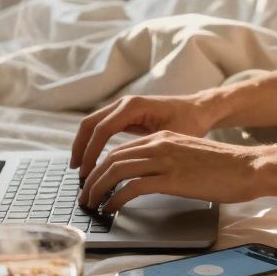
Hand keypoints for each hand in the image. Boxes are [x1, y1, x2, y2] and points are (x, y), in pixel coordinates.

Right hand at [70, 94, 217, 176]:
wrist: (200, 109)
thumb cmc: (190, 122)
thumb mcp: (171, 137)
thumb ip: (149, 149)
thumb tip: (128, 170)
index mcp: (133, 106)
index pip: (102, 129)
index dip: (90, 151)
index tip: (86, 171)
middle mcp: (124, 103)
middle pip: (90, 124)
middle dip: (80, 148)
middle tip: (77, 172)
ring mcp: (123, 108)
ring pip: (93, 124)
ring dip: (84, 145)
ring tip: (80, 168)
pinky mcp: (125, 116)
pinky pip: (102, 128)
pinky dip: (93, 143)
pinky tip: (93, 160)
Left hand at [78, 131, 264, 212]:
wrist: (249, 167)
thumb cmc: (225, 167)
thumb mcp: (189, 156)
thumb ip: (168, 161)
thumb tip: (152, 178)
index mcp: (163, 138)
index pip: (120, 150)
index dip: (101, 167)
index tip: (94, 182)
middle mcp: (159, 145)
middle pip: (112, 159)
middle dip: (93, 179)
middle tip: (85, 196)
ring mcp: (165, 161)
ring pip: (116, 171)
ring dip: (99, 189)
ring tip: (92, 204)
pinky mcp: (171, 179)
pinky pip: (132, 187)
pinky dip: (116, 198)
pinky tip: (112, 208)